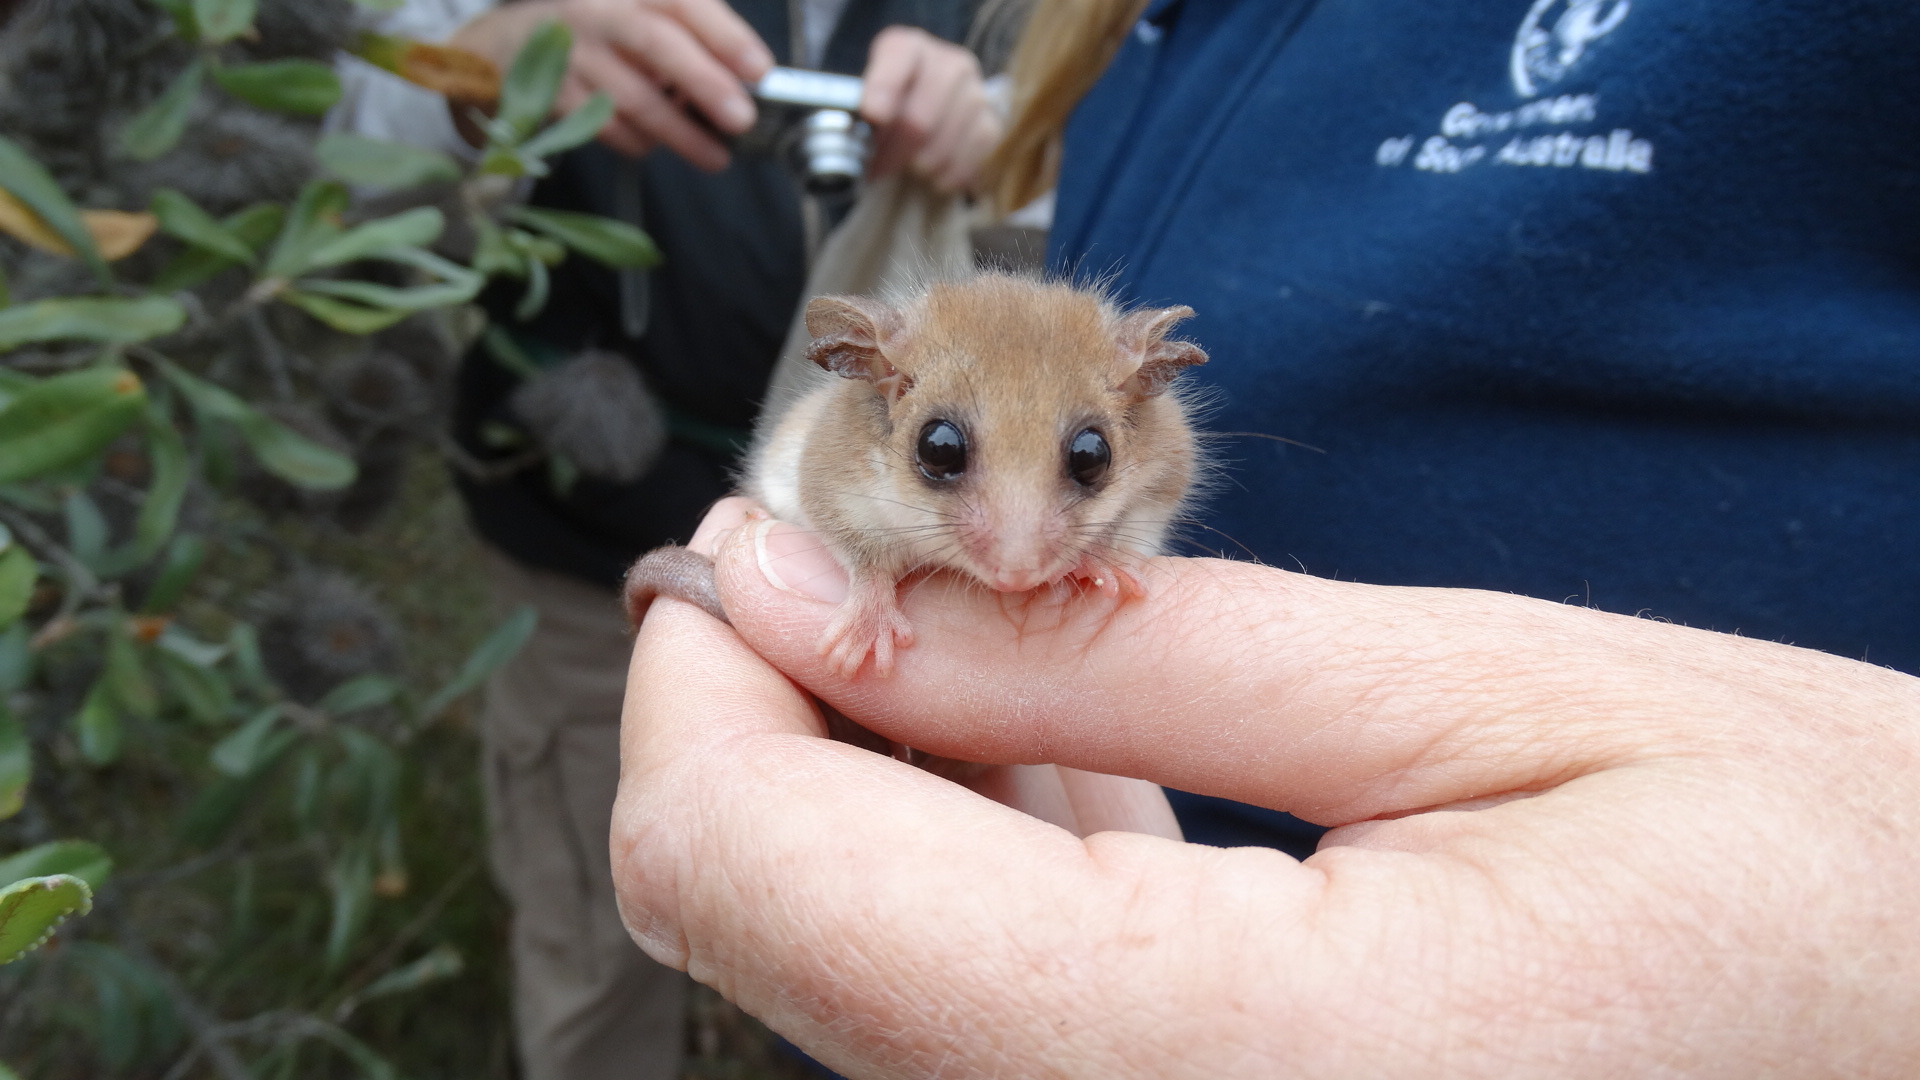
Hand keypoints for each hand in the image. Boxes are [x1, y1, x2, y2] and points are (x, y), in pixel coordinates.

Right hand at [449, 0, 773, 168]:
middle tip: (741, 118)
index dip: (724, 35)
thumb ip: (689, 36)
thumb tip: (745, 76)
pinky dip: (638, 141)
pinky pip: (605, 126)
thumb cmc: (598, 31)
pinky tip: (655, 143)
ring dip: (680, 133)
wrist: (504, 44)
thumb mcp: (638, 13)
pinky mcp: (552, 93)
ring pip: (633, 96)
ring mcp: (572, 52)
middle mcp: (599, 11)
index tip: (759, 68)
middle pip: (656, 42)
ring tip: (716, 156)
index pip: (682, 2)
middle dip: (704, 83)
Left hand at [613, 503, 1919, 1077]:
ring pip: (858, 985)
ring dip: (873, 793)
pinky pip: (973, 1026)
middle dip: (783, 719)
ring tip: (1009, 639)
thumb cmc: (1826, 891)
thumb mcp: (1481, 701)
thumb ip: (1118, 658)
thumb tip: (819, 591)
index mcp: (1233, 1074)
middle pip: (775, 943)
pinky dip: (966, 881)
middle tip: (875, 549)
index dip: (703, 674)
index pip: (760, 880)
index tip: (752, 529)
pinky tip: (1064, 766)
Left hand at [859, 27, 1001, 192]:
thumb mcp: (863, 100)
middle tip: (877, 169)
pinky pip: (970, 158)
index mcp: (909, 47)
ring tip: (906, 170)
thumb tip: (860, 138)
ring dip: (921, 167)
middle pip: (920, 117)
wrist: (920, 115)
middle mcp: (949, 63)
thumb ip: (857, 111)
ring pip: (945, 143)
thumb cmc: (886, 110)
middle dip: (894, 151)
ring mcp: (975, 92)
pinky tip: (933, 177)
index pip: (899, 57)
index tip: (873, 116)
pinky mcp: (991, 123)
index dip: (884, 88)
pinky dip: (948, 175)